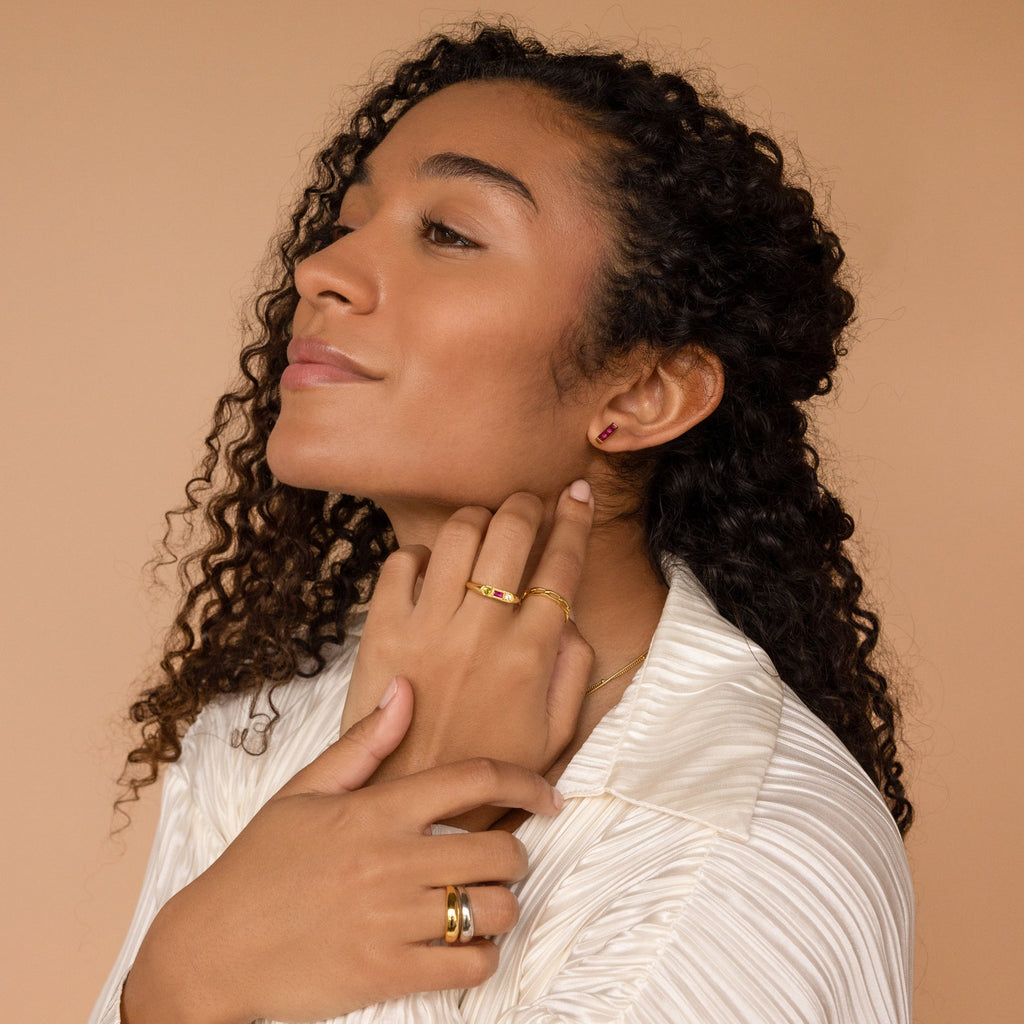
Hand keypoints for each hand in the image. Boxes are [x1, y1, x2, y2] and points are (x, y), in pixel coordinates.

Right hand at [122, 680, 562, 1023]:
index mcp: (376, 810)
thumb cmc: (260, 865)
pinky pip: (469, 966)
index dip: (526, 782)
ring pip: (494, 910)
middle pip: (501, 851)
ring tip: (481, 902)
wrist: (211, 949)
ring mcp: (392, 920)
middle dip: (515, 855)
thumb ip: (363, 743)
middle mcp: (392, 861)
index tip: (549, 795)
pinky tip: (461, 944)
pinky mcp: (387, 973)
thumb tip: (404, 688)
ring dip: (501, 906)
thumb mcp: (303, 791)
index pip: (473, 779)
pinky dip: (480, 955)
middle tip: (501, 861)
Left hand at [342, 482, 594, 804]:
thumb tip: (571, 620)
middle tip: (528, 505)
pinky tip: (431, 568)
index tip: (578, 494)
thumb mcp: (553, 736)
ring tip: (483, 528)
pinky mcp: (383, 629)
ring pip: (458, 533)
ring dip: (477, 519)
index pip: (562, 564)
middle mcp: (482, 629)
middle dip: (526, 504)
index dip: (575, 520)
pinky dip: (418, 553)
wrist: (407, 800)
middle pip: (511, 531)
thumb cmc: (485, 769)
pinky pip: (401, 562)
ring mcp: (429, 624)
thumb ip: (573, 673)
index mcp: (529, 653)